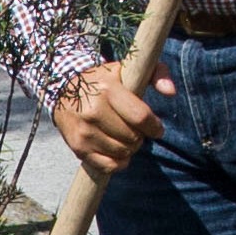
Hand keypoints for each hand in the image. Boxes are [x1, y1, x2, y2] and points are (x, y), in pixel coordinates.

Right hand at [51, 60, 162, 175]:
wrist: (64, 88)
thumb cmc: (104, 79)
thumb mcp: (129, 68)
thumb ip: (157, 73)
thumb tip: (171, 92)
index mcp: (108, 89)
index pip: (140, 117)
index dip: (154, 127)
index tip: (157, 128)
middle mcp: (94, 111)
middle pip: (133, 138)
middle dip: (141, 137)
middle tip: (137, 130)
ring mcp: (84, 131)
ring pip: (122, 153)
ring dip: (129, 148)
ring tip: (125, 137)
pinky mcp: (77, 147)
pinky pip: (107, 166)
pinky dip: (118, 163)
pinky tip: (118, 153)